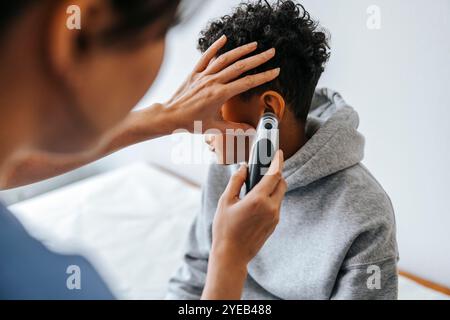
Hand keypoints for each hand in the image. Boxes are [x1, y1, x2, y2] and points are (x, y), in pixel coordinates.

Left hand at [165, 35, 279, 132]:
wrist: (169, 116)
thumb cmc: (190, 123)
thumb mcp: (215, 128)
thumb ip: (235, 128)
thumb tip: (252, 131)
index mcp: (220, 95)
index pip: (247, 83)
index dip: (263, 76)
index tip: (275, 71)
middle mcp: (213, 82)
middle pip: (240, 67)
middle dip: (258, 59)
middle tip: (271, 52)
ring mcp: (203, 75)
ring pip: (225, 59)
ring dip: (241, 50)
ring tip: (255, 45)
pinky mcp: (195, 73)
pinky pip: (206, 57)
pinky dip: (215, 46)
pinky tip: (224, 38)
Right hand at [202, 150, 286, 299]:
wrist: (231, 255)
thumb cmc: (224, 228)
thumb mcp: (225, 201)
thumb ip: (236, 181)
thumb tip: (244, 167)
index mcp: (258, 199)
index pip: (274, 175)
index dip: (277, 161)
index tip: (278, 152)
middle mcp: (270, 208)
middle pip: (282, 183)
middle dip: (276, 173)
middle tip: (265, 168)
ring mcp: (274, 217)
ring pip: (280, 195)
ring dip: (273, 187)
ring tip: (258, 185)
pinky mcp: (274, 224)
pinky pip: (276, 205)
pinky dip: (270, 198)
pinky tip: (257, 200)